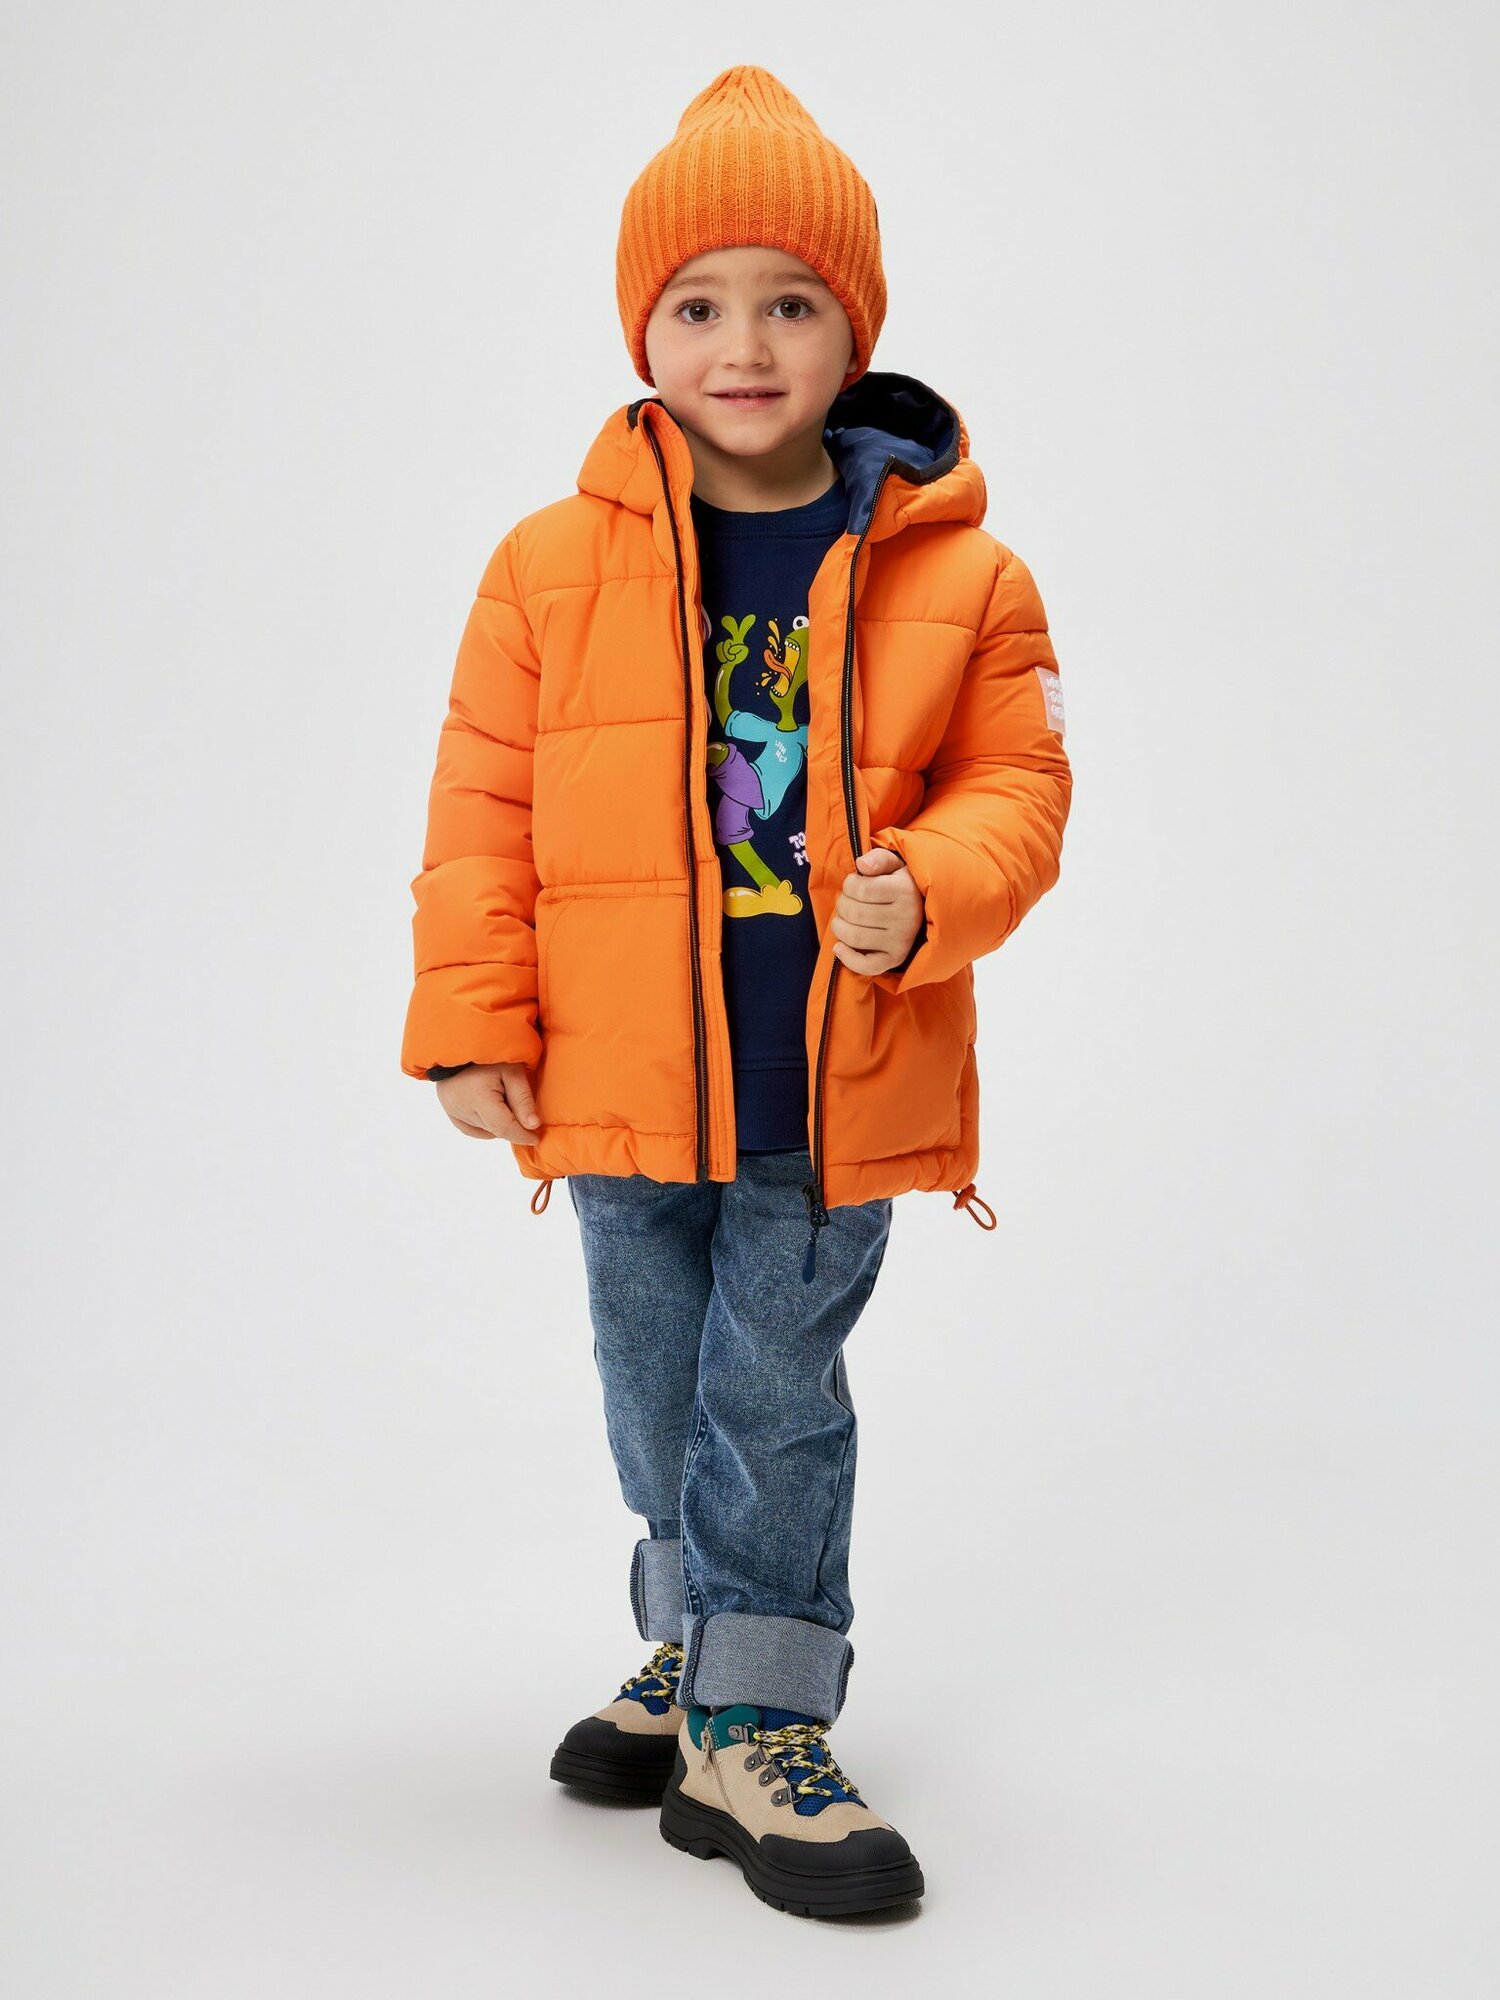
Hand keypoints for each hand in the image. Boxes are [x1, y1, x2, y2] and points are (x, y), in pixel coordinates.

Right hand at [434, 1061, 542, 1142]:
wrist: (461, 1040)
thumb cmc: (490, 1052)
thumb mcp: (512, 1070)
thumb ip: (523, 1099)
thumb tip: (533, 1126)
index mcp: (478, 1098)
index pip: (503, 1128)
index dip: (521, 1136)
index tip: (536, 1138)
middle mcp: (461, 1108)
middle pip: (494, 1129)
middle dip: (513, 1129)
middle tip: (528, 1123)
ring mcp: (452, 1109)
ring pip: (483, 1129)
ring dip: (498, 1126)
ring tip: (507, 1106)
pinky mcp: (449, 1109)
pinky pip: (470, 1128)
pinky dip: (484, 1127)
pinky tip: (493, 1115)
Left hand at [830, 846, 923, 974]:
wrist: (923, 909)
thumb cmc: (901, 884)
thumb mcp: (895, 864)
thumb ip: (878, 858)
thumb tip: (861, 865)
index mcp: (905, 891)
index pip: (859, 888)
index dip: (848, 884)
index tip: (853, 884)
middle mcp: (906, 918)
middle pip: (854, 913)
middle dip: (841, 904)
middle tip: (846, 901)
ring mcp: (901, 941)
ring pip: (854, 936)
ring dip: (839, 926)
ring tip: (843, 919)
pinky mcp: (895, 959)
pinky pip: (866, 966)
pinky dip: (847, 957)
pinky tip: (839, 947)